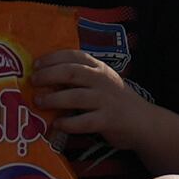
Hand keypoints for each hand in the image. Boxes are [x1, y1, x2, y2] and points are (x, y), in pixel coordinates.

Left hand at [27, 49, 152, 144]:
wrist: (144, 122)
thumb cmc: (116, 101)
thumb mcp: (102, 82)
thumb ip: (81, 78)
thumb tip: (46, 77)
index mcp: (99, 68)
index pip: (74, 55)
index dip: (53, 58)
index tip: (36, 63)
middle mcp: (102, 81)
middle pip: (71, 73)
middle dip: (49, 75)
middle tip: (33, 81)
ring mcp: (106, 100)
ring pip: (75, 96)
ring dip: (54, 99)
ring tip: (39, 102)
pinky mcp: (108, 120)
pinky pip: (84, 121)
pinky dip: (68, 123)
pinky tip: (57, 124)